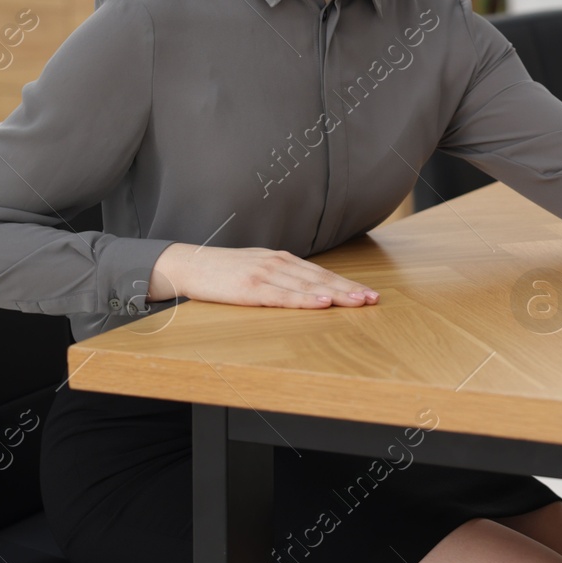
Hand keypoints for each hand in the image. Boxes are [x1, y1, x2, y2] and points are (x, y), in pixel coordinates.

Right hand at [146, 243, 379, 308]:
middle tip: (373, 299)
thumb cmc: (223, 270)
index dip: (347, 283)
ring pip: (308, 286)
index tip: (368, 293)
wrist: (188, 264)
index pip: (322, 273)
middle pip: (321, 278)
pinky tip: (323, 302)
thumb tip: (307, 287)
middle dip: (350, 289)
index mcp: (282, 259)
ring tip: (358, 302)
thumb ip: (282, 275)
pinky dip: (306, 299)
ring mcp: (265, 274)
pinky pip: (283, 296)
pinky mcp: (250, 288)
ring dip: (336, 294)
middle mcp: (278, 263)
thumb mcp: (258, 268)